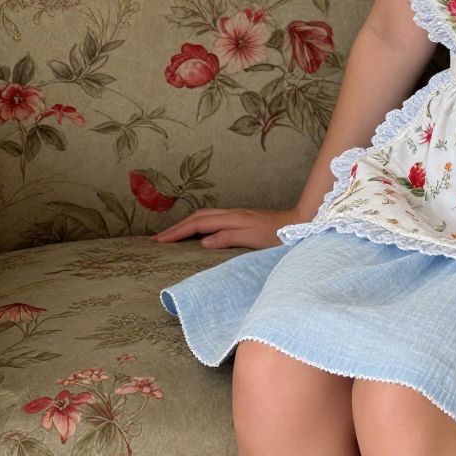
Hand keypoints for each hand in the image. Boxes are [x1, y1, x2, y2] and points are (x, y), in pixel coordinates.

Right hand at [149, 207, 304, 250]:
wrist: (298, 224)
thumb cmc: (277, 235)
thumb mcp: (252, 239)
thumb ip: (227, 238)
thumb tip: (202, 242)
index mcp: (231, 218)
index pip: (198, 224)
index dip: (177, 232)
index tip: (158, 241)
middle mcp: (231, 214)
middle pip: (198, 216)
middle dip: (177, 226)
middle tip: (158, 238)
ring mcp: (236, 215)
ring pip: (204, 216)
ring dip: (186, 224)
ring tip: (171, 235)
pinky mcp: (241, 220)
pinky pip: (212, 220)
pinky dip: (198, 225)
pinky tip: (197, 233)